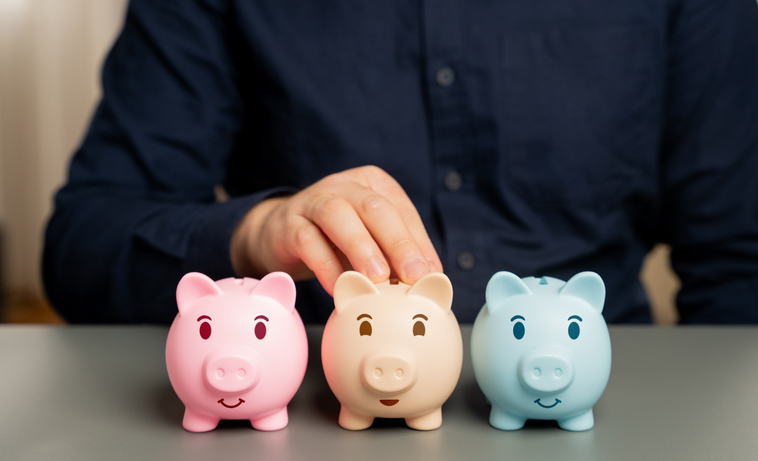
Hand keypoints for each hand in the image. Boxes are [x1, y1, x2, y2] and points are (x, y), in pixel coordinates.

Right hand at [231, 166, 441, 294]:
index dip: (420, 244)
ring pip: (338, 216)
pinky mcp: (289, 223)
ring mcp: (314, 201)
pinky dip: (325, 266)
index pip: (402, 212)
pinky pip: (308, 242)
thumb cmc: (335, 238)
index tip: (432, 276)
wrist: (280, 233)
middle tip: (413, 275)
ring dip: (361, 247)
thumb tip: (430, 283)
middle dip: (398, 243)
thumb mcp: (370, 240)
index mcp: (373, 184)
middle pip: (375, 208)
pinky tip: (338, 286)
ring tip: (376, 278)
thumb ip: (396, 255)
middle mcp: (345, 186)